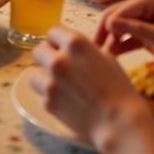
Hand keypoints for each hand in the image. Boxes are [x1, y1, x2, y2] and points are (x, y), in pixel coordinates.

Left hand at [29, 25, 142, 144]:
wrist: (119, 121)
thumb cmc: (118, 88)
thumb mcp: (106, 58)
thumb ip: (84, 49)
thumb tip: (71, 49)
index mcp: (75, 43)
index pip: (53, 32)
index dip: (58, 40)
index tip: (62, 47)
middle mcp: (59, 59)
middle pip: (39, 50)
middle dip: (48, 56)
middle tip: (60, 66)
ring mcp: (51, 82)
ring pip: (34, 73)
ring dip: (44, 77)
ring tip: (59, 85)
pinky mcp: (48, 102)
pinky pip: (42, 94)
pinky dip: (49, 97)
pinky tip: (64, 101)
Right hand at [94, 0, 153, 67]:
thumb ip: (134, 29)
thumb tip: (108, 24)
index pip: (119, 10)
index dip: (105, 27)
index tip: (94, 46)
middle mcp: (144, 1)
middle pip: (115, 15)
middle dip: (104, 33)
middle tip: (94, 53)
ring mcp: (144, 14)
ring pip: (119, 25)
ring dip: (111, 40)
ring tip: (101, 58)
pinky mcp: (146, 27)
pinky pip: (128, 34)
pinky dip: (120, 44)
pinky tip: (111, 56)